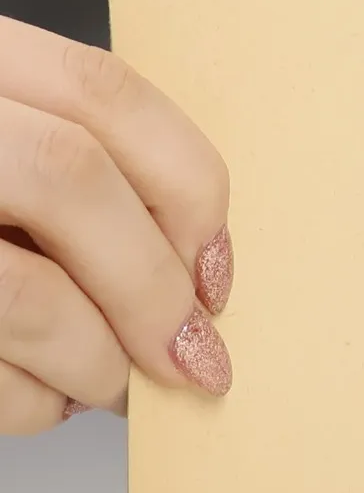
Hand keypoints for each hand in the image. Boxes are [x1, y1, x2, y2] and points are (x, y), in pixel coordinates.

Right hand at [0, 17, 232, 432]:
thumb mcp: (7, 143)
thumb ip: (74, 171)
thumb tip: (191, 266)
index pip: (104, 92)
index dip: (183, 186)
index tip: (214, 268)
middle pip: (69, 177)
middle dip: (149, 285)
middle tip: (190, 356)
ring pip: (20, 288)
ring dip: (90, 357)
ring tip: (106, 383)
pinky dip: (23, 400)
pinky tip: (37, 397)